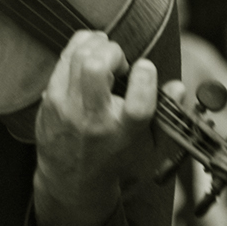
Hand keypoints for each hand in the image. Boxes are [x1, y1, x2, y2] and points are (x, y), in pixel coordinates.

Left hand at [32, 30, 158, 225]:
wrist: (72, 181)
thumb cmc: (117, 158)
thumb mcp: (149, 146)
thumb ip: (166, 114)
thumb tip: (178, 86)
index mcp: (123, 133)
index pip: (138, 102)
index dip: (145, 76)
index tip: (145, 68)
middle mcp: (92, 120)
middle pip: (96, 68)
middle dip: (113, 52)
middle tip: (120, 62)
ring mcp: (66, 109)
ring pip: (77, 58)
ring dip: (95, 44)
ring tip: (105, 51)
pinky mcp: (49, 101)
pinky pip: (62, 61)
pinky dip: (78, 49)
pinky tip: (89, 54)